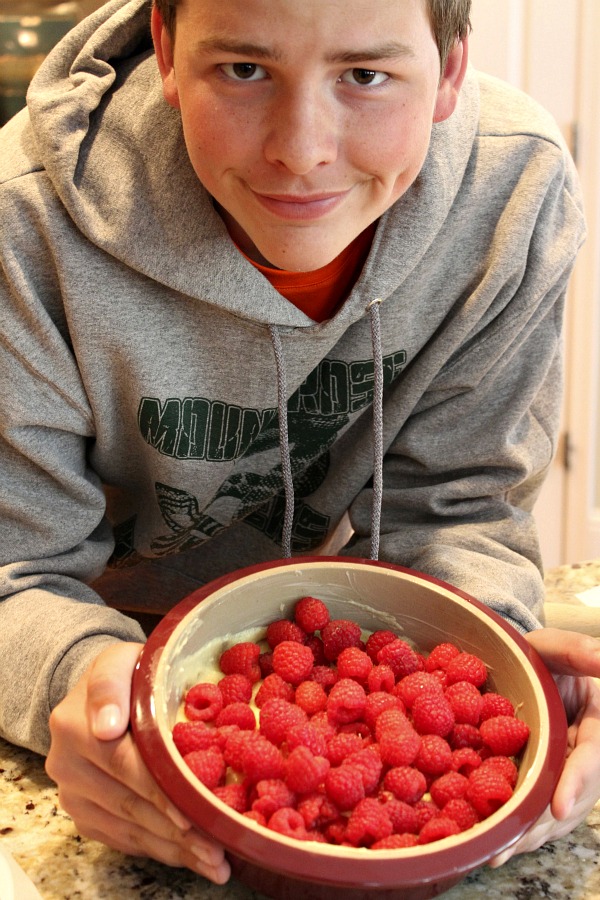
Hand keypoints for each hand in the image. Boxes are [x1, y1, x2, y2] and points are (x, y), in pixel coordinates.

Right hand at [45, 642, 230, 883]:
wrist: (103, 691)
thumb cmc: (125, 674)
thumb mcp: (121, 661)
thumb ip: (111, 685)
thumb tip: (106, 727)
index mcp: (74, 724)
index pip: (125, 765)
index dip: (162, 793)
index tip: (193, 815)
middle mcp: (66, 764)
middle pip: (129, 805)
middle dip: (177, 832)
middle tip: (218, 850)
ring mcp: (73, 794)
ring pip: (128, 829)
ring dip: (174, 849)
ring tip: (215, 861)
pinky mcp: (84, 815)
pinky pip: (124, 840)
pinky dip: (160, 850)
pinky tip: (192, 856)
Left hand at [489, 627, 599, 866]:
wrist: (527, 669)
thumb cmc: (544, 657)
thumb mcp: (558, 647)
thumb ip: (578, 650)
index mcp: (598, 725)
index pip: (592, 757)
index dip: (577, 782)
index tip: (559, 806)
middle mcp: (584, 757)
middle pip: (572, 798)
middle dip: (544, 824)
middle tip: (514, 842)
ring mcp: (565, 774)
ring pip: (553, 814)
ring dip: (527, 835)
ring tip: (496, 853)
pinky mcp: (542, 784)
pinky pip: (536, 812)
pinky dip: (517, 829)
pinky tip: (491, 845)